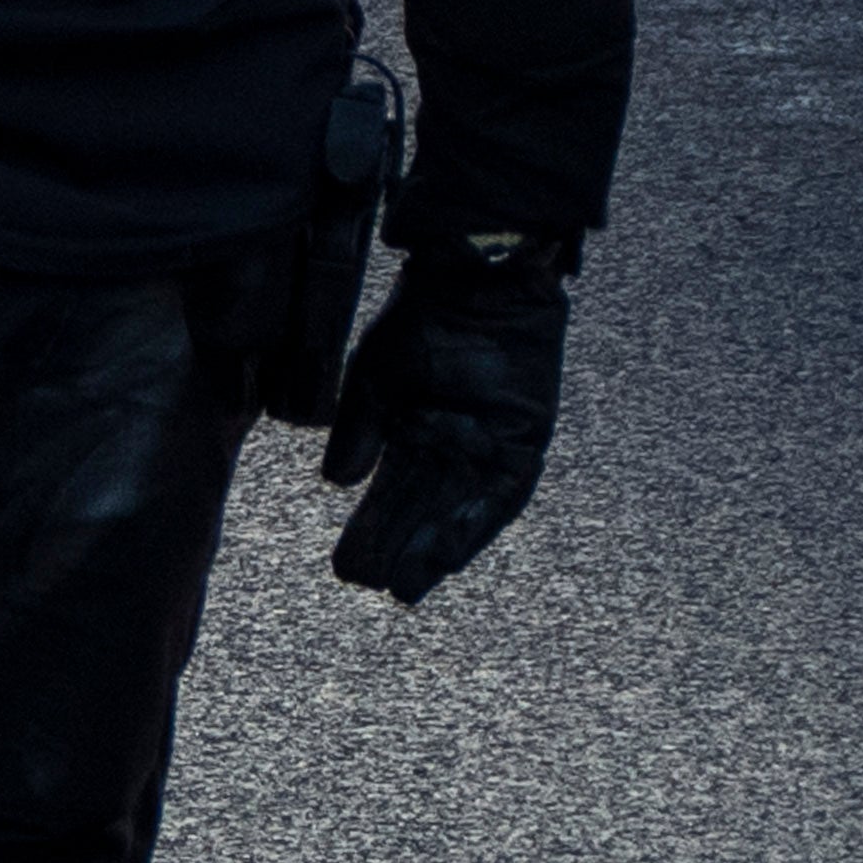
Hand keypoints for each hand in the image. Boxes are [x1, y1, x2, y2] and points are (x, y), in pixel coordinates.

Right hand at [319, 237, 568, 603]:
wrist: (479, 276)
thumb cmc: (422, 317)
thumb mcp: (373, 380)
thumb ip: (358, 433)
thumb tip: (336, 482)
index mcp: (415, 431)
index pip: (390, 496)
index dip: (370, 533)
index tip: (348, 569)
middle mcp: (455, 445)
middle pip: (424, 510)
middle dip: (400, 550)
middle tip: (375, 585)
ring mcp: (492, 443)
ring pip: (460, 509)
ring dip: (435, 549)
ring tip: (409, 585)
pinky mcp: (526, 436)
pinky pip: (504, 492)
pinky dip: (476, 524)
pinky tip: (451, 553)